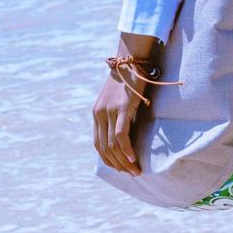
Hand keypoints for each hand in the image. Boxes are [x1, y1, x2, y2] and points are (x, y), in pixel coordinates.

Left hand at [93, 33, 159, 174]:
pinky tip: (133, 158)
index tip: (121, 168)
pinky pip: (121, 134)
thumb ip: (117, 116)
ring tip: (135, 170)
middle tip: (132, 173)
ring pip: (112, 145)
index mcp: (96, 115)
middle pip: (104, 148)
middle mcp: (99, 115)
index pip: (98, 145)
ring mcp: (109, 111)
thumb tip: (126, 135)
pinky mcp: (121, 108)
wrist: (130, 59)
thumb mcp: (118, 101)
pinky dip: (126, 149)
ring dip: (124, 161)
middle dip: (118, 165)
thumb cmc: (128, 80)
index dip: (109, 160)